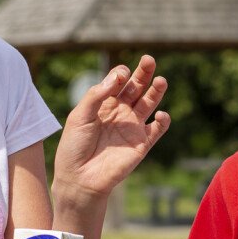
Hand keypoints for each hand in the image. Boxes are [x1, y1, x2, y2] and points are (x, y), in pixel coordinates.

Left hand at [53, 56, 169, 200]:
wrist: (79, 178)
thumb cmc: (74, 146)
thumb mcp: (78, 116)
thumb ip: (96, 95)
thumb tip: (118, 76)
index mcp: (104, 104)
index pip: (118, 81)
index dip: (121, 73)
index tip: (121, 74)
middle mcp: (120, 112)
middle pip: (136, 87)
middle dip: (143, 73)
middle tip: (149, 60)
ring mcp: (132, 127)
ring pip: (149, 104)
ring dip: (156, 91)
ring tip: (161, 80)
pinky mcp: (141, 144)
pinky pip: (157, 129)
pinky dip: (163, 121)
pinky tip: (161, 114)